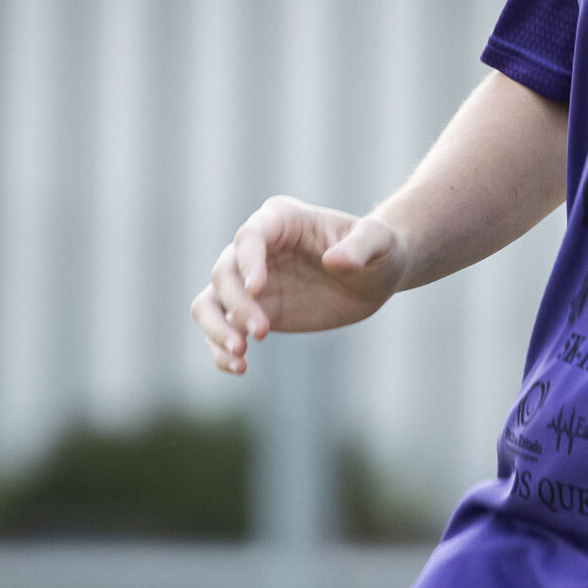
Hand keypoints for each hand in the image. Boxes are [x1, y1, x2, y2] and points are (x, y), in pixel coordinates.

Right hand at [190, 196, 410, 374]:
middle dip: (237, 303)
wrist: (375, 277)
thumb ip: (359, 248)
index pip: (250, 236)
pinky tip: (240, 368)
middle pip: (224, 273)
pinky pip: (220, 329)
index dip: (248, 261)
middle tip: (262, 332)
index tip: (258, 288)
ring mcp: (250, 282)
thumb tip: (336, 262)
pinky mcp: (251, 312)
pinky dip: (220, 349)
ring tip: (240, 354)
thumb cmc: (379, 249)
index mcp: (281, 219)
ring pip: (209, 302)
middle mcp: (256, 249)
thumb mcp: (379, 243)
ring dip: (215, 328)